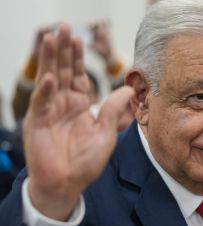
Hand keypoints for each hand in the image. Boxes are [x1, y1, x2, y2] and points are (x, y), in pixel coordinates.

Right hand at [23, 24, 133, 220]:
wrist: (68, 183)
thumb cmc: (86, 161)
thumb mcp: (106, 133)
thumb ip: (114, 110)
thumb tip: (128, 89)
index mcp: (80, 105)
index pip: (78, 75)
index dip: (77, 58)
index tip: (79, 39)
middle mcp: (63, 104)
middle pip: (62, 71)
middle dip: (62, 50)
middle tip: (63, 28)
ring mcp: (49, 111)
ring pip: (49, 80)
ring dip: (50, 60)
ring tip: (50, 38)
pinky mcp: (38, 123)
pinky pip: (43, 103)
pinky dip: (46, 91)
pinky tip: (51, 77)